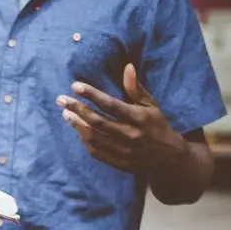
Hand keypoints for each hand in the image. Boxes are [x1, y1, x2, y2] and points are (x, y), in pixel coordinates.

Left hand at [56, 63, 187, 172]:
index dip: (91, 94)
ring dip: (76, 125)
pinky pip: (95, 151)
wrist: (169, 159)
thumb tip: (127, 66)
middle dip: (76, 109)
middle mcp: (130, 135)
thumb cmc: (157, 126)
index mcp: (139, 118)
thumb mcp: (151, 106)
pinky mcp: (118, 163)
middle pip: (97, 121)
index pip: (110, 104)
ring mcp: (123, 151)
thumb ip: (136, 88)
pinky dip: (83, 139)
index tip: (75, 85)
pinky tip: (77, 129)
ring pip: (93, 137)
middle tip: (61, 100)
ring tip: (66, 114)